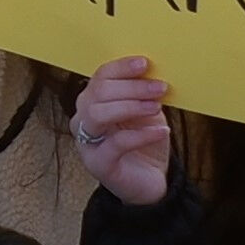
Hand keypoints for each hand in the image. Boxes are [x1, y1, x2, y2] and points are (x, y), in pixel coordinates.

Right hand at [75, 54, 180, 207]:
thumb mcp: (146, 111)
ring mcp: (87, 143)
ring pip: (98, 115)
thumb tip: (154, 72)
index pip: (100, 77)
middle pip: (98, 93)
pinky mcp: (98, 164)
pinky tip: (161, 131)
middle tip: (159, 87)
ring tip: (157, 107)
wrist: (150, 180)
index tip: (145, 64)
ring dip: (131, 106)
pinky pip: (116, 144)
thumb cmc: (145, 142)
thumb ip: (143, 93)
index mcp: (92, 102)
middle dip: (131, 87)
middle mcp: (83, 120)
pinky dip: (141, 134)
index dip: (121, 68)